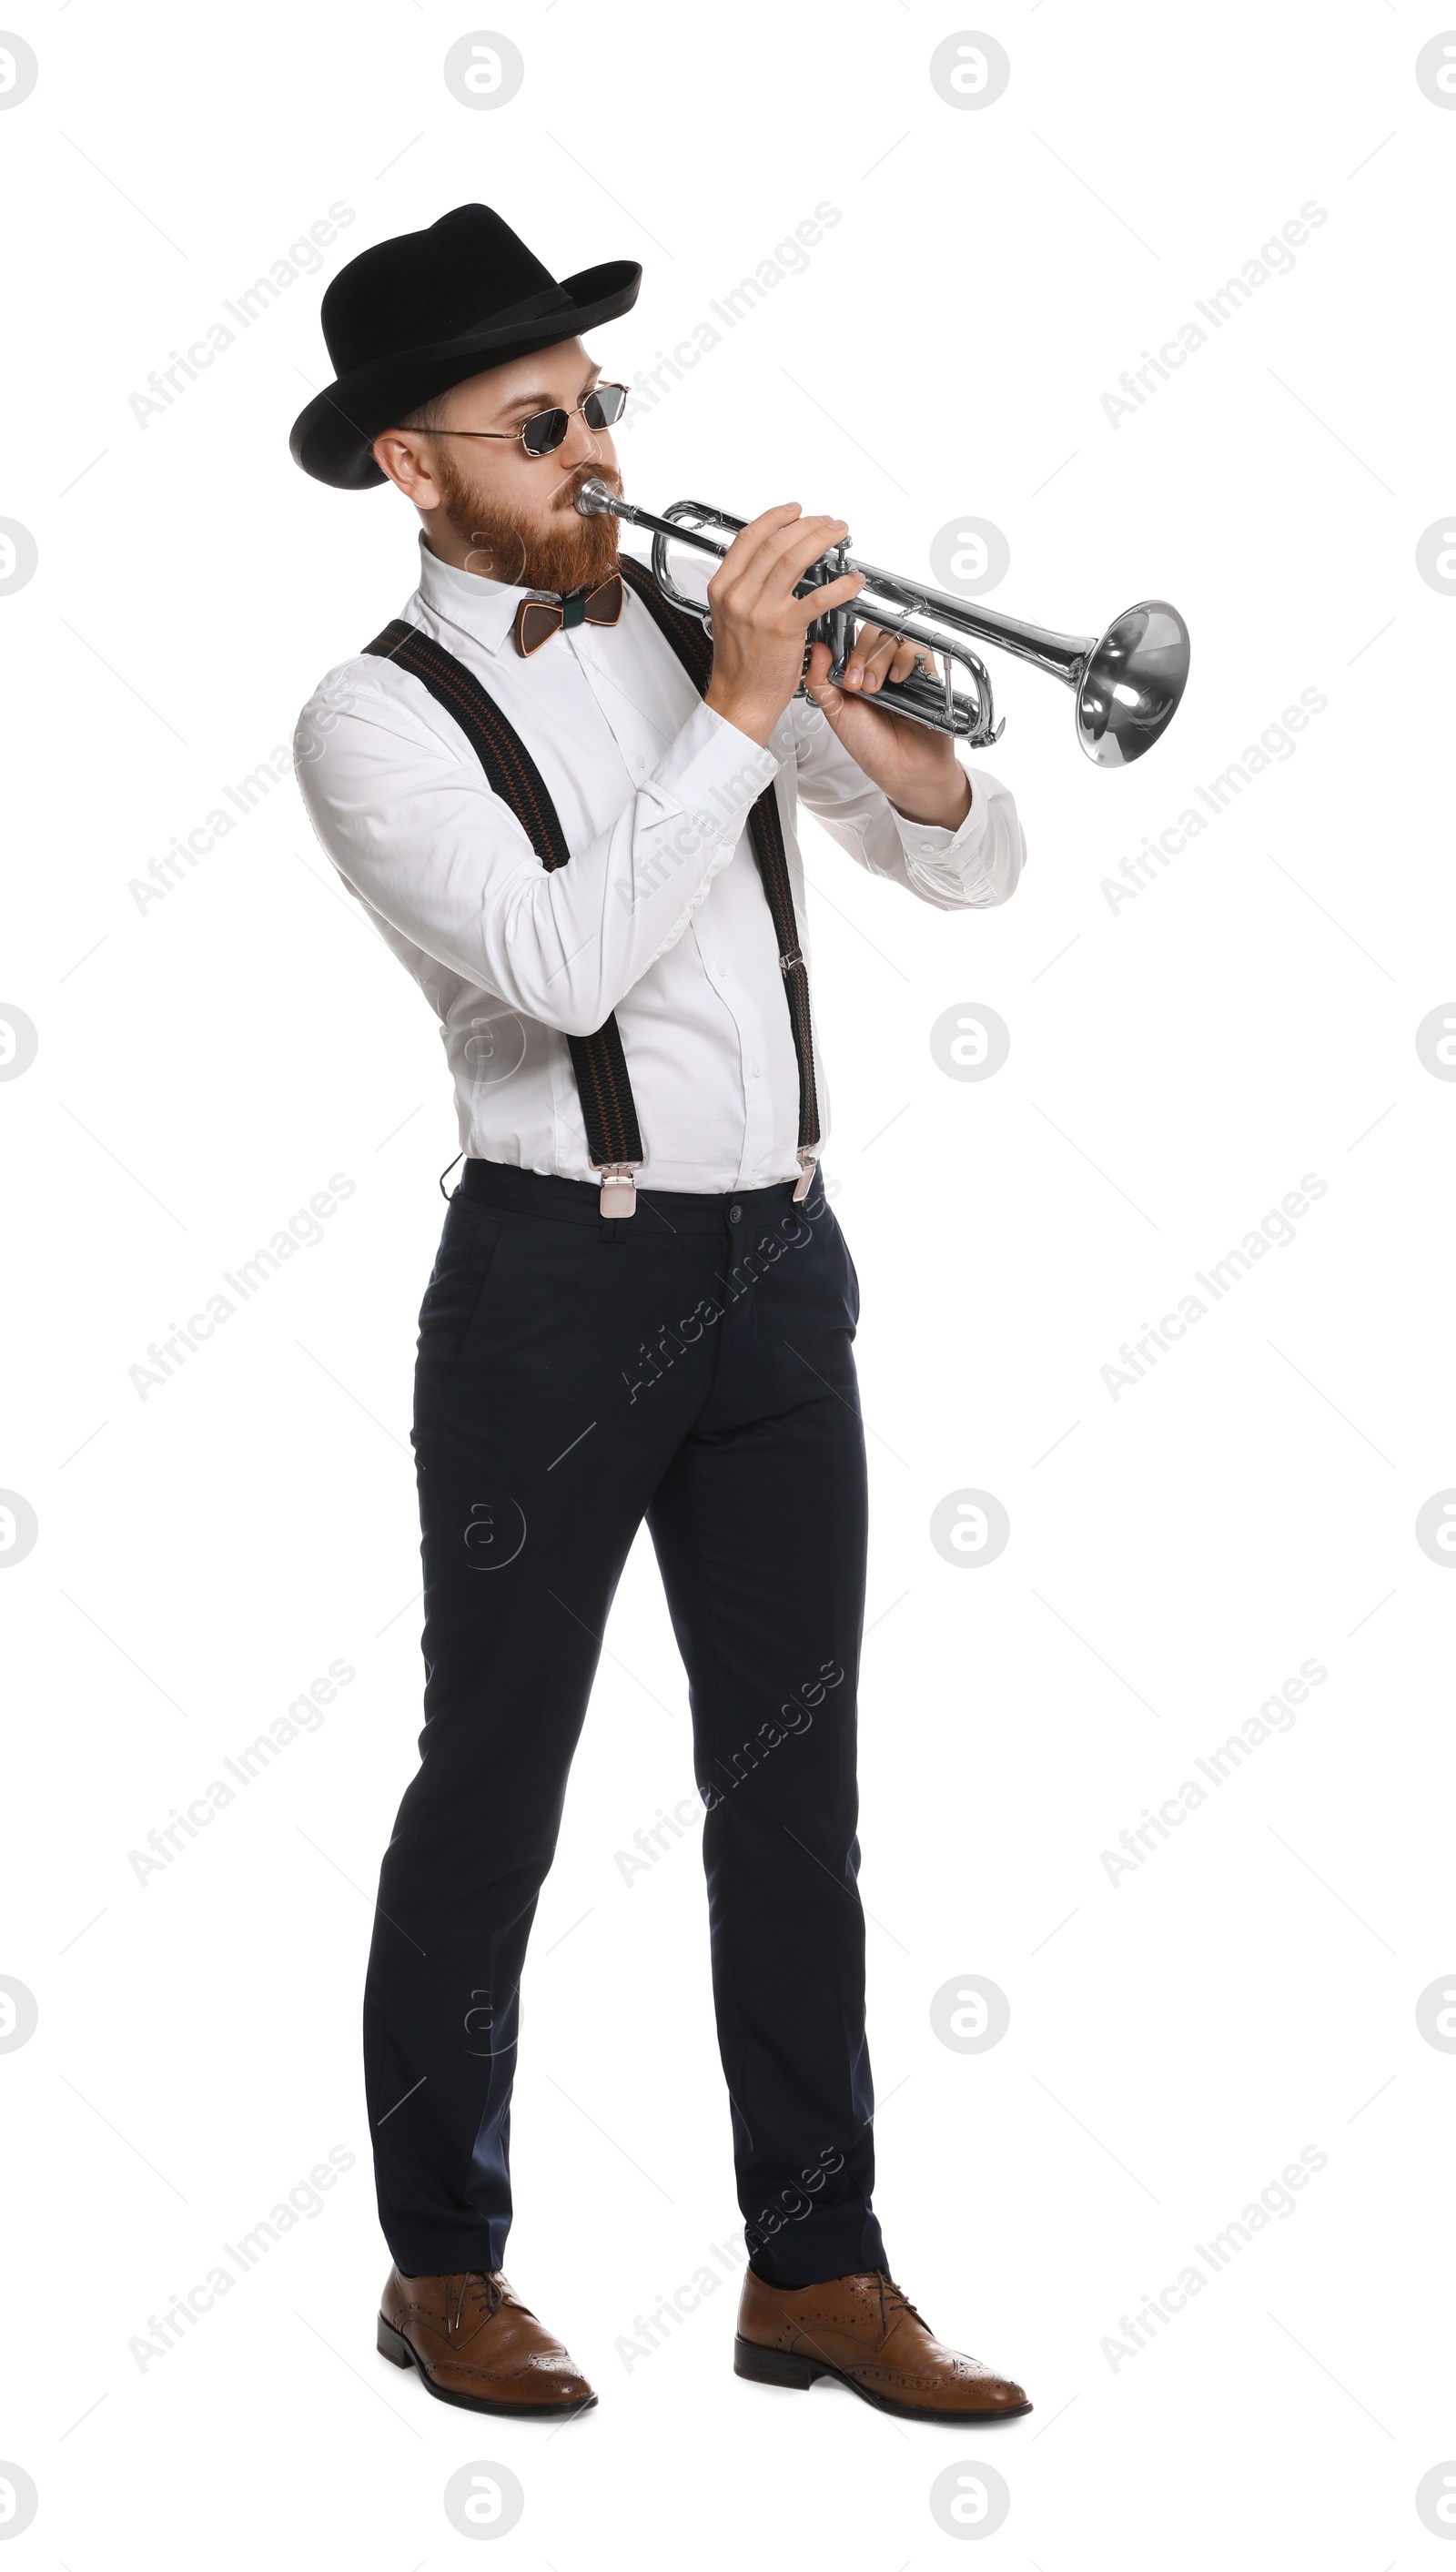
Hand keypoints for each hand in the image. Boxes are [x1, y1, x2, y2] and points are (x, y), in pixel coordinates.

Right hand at [703, 505, 865, 746]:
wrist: (740, 700)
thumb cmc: (740, 666)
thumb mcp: (730, 617)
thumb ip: (746, 589)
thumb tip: (769, 565)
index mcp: (723, 588)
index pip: (749, 538)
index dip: (775, 518)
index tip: (794, 511)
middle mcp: (739, 595)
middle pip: (775, 542)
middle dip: (807, 525)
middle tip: (827, 523)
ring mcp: (760, 610)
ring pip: (794, 559)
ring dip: (821, 541)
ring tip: (838, 536)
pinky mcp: (784, 628)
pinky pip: (817, 597)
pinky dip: (839, 586)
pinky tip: (852, 581)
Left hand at [804, 627, 971, 830]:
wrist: (903, 770)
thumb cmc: (872, 747)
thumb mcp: (836, 714)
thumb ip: (821, 683)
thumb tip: (816, 650)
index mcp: (856, 673)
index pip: (851, 639)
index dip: (845, 647)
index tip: (843, 673)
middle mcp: (879, 668)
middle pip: (872, 634)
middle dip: (862, 655)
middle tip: (858, 684)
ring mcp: (902, 670)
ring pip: (893, 638)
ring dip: (880, 658)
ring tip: (876, 688)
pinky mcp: (926, 675)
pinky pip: (918, 650)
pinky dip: (905, 658)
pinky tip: (897, 678)